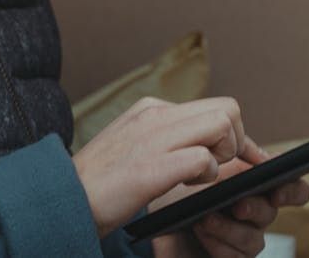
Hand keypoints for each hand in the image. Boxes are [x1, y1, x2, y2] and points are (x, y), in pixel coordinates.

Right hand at [72, 97, 247, 237]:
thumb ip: (171, 139)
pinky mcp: (149, 168)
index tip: (248, 156)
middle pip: (228, 109)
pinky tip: (187, 185)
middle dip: (237, 141)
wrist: (60, 201)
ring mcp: (152, 139)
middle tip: (219, 167)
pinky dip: (207, 175)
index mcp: (152, 109)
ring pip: (222, 125)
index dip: (238, 135)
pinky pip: (203, 159)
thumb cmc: (102, 184)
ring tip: (200, 175)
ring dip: (223, 155)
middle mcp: (155, 116)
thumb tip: (209, 146)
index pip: (216, 107)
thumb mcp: (138, 147)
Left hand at [149, 137, 308, 257]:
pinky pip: (236, 257)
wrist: (156, 217)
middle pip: (272, 212)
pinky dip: (218, 244)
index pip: (293, 188)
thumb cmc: (182, 188)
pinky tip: (201, 232)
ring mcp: (242, 237)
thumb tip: (256, 152)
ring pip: (254, 239)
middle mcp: (255, 212)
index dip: (292, 190)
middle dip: (255, 208)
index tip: (276, 191)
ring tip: (205, 217)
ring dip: (229, 228)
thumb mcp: (205, 163)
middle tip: (237, 205)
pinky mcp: (228, 256)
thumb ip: (232, 152)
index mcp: (257, 186)